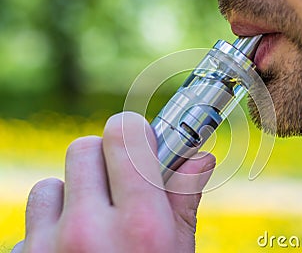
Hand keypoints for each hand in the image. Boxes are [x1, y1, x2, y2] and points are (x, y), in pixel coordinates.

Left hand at [12, 112, 215, 252]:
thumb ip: (184, 200)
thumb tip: (199, 156)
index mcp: (141, 228)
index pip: (123, 136)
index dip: (133, 132)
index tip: (141, 142)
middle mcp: (88, 235)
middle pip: (83, 148)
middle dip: (104, 159)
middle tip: (119, 184)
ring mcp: (44, 251)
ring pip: (50, 186)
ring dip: (72, 197)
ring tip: (91, 227)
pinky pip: (31, 222)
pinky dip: (49, 227)